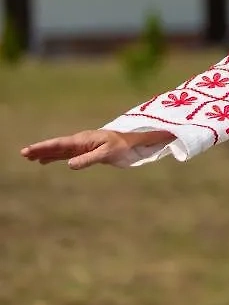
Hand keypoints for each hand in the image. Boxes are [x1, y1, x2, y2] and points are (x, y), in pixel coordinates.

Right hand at [20, 130, 138, 169]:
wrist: (129, 141)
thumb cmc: (119, 146)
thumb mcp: (106, 154)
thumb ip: (88, 159)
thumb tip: (69, 165)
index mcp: (82, 140)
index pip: (60, 144)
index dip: (44, 147)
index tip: (30, 149)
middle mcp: (78, 141)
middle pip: (56, 146)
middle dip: (40, 149)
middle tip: (23, 153)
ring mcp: (80, 145)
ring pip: (58, 150)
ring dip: (44, 153)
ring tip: (29, 158)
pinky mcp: (83, 150)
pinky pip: (65, 153)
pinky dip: (53, 156)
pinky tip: (44, 161)